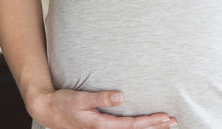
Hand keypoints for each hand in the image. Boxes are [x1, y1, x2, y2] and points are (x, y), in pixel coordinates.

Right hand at [29, 89, 177, 128]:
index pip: (131, 126)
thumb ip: (100, 98)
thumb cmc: (63, 104)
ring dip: (149, 128)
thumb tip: (121, 96)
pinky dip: (137, 128)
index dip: (150, 122)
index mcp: (100, 126)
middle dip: (155, 127)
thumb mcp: (81, 98)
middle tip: (174, 122)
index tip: (165, 117)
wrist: (47, 111)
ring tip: (166, 124)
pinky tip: (145, 125)